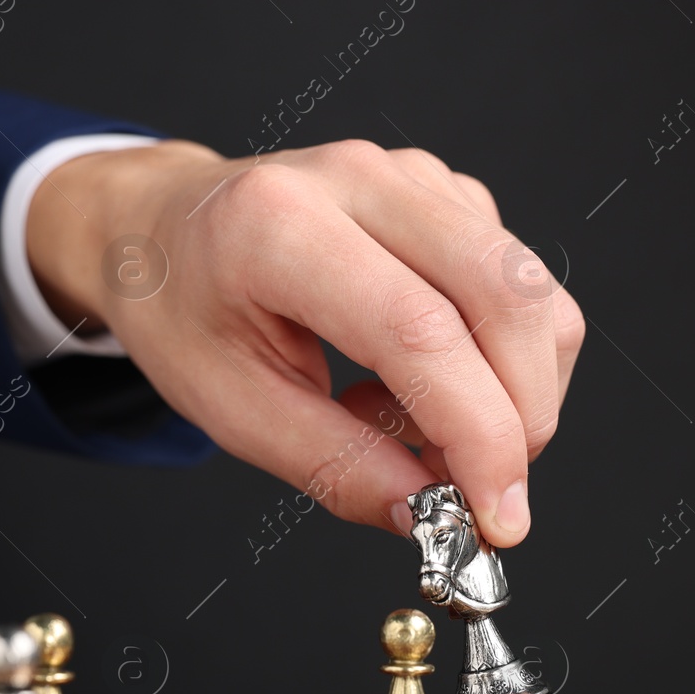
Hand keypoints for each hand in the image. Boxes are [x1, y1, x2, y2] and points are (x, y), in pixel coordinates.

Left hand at [25, 139, 583, 547]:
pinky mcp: (449, 193)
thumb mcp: (232, 410)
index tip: (496, 515)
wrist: (162, 225)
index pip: (420, 330)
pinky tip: (415, 375)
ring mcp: (414, 178)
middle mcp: (361, 181)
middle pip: (505, 297)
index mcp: (282, 225)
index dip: (478, 432)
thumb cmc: (184, 309)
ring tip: (409, 424)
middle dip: (520, 417)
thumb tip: (430, 515)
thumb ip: (335, 467)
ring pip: (531, 293)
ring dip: (510, 391)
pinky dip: (497, 358)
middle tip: (475, 491)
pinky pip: (521, 286)